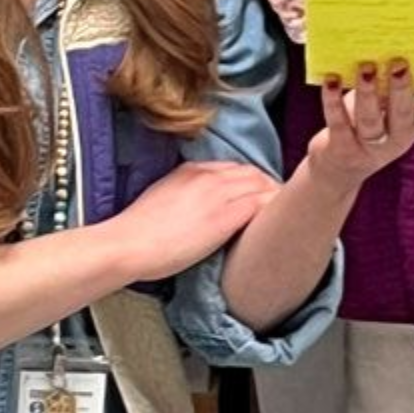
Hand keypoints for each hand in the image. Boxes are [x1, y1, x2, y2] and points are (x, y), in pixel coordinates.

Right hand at [105, 160, 279, 280]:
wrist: (128, 244)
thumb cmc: (137, 231)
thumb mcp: (161, 197)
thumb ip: (182, 194)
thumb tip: (194, 207)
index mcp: (191, 171)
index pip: (232, 168)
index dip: (248, 181)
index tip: (255, 193)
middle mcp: (208, 177)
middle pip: (251, 173)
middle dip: (266, 186)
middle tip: (276, 203)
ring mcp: (219, 195)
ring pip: (260, 185)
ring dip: (274, 195)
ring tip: (284, 212)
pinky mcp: (226, 217)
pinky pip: (261, 204)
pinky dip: (273, 208)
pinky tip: (281, 220)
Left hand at [304, 60, 413, 190]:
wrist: (340, 170)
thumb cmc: (370, 124)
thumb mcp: (389, 110)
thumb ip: (396, 87)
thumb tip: (401, 43)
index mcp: (413, 125)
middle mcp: (396, 139)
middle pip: (402, 114)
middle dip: (401, 88)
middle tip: (400, 63)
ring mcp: (369, 146)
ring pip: (370, 120)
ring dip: (368, 93)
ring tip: (366, 67)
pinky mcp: (342, 148)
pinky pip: (338, 122)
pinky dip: (333, 101)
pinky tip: (332, 80)